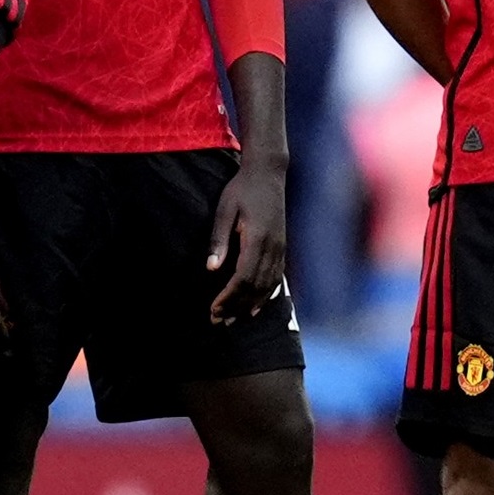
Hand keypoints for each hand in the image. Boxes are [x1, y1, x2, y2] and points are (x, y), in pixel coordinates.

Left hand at [205, 152, 292, 316]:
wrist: (268, 173)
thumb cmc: (241, 189)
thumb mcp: (224, 210)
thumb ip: (219, 240)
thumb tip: (210, 268)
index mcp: (257, 239)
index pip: (243, 278)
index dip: (228, 297)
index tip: (213, 309)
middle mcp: (273, 247)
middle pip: (255, 287)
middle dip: (236, 307)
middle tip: (217, 321)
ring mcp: (280, 248)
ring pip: (267, 286)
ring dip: (249, 305)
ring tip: (232, 320)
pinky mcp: (282, 247)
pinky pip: (276, 279)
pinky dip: (265, 296)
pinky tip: (254, 308)